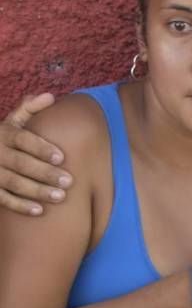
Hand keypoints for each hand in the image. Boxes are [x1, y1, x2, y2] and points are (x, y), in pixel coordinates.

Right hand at [0, 93, 73, 215]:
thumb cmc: (5, 138)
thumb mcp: (12, 122)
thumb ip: (29, 109)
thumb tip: (49, 96)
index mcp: (3, 134)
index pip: (22, 139)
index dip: (41, 148)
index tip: (61, 157)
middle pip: (20, 163)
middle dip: (44, 173)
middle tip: (69, 181)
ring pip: (12, 182)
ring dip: (36, 191)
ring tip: (60, 197)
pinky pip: (3, 199)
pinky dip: (20, 205)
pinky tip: (39, 210)